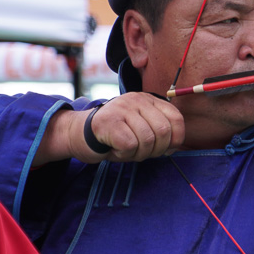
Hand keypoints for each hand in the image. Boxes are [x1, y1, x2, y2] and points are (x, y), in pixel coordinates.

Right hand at [37, 93, 184, 164]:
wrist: (77, 134)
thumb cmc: (113, 136)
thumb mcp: (140, 129)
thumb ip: (159, 133)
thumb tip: (176, 147)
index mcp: (148, 100)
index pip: (176, 119)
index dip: (175, 139)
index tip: (165, 149)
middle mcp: (136, 99)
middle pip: (163, 132)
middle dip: (156, 151)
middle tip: (140, 153)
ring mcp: (122, 108)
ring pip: (147, 140)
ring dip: (138, 154)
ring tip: (125, 150)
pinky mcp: (109, 121)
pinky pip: (130, 145)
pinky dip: (124, 154)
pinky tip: (114, 149)